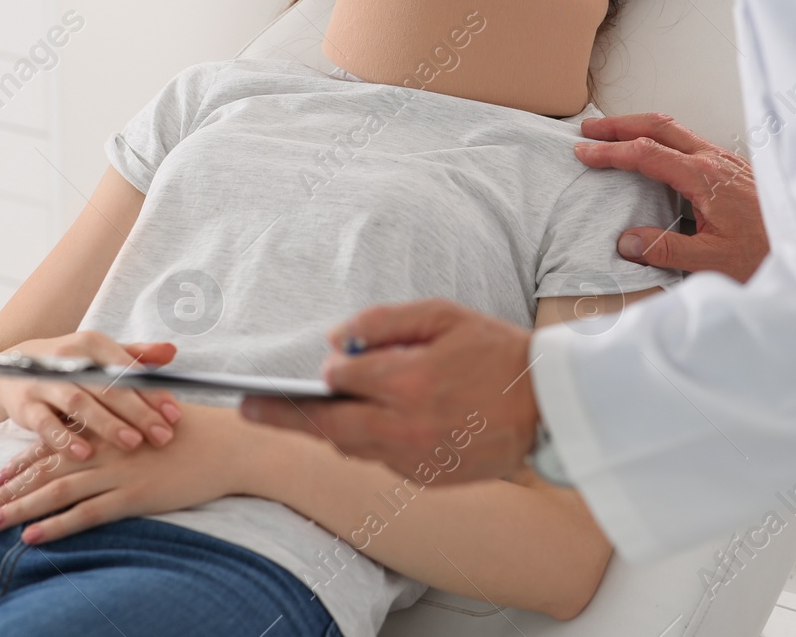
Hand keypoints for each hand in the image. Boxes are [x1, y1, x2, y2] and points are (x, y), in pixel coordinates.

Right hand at [0, 331, 180, 461]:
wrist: (13, 369)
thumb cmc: (71, 366)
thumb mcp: (101, 356)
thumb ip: (136, 356)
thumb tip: (172, 351)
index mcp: (93, 345)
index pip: (128, 369)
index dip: (153, 392)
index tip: (175, 415)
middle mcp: (69, 359)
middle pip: (108, 387)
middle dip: (138, 412)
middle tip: (162, 436)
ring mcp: (45, 381)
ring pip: (79, 402)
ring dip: (107, 424)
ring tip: (133, 443)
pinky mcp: (25, 404)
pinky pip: (45, 423)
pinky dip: (64, 439)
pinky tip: (84, 453)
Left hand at [0, 403, 253, 543]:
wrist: (230, 445)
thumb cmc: (198, 431)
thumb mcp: (156, 417)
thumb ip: (128, 422)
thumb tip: (109, 432)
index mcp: (109, 427)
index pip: (56, 444)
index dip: (24, 460)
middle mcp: (106, 448)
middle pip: (46, 469)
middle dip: (9, 488)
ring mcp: (118, 472)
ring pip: (56, 491)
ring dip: (19, 507)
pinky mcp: (134, 496)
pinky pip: (86, 513)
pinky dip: (56, 525)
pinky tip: (32, 536)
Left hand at [240, 299, 536, 482]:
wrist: (549, 406)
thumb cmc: (495, 351)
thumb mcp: (442, 316)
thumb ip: (383, 323)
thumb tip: (335, 342)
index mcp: (407, 382)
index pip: (338, 380)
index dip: (326, 371)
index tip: (310, 371)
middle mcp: (404, 427)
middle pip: (326, 425)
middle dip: (281, 415)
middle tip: (246, 408)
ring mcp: (415, 459)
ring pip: (351, 447)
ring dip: (327, 430)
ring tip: (297, 415)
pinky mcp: (427, 479)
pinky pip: (381, 461)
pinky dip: (367, 443)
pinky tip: (366, 426)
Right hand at [574, 112, 768, 282]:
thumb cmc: (767, 252)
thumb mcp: (713, 260)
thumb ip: (666, 250)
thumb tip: (626, 241)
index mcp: (705, 177)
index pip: (647, 153)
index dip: (611, 151)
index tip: (584, 152)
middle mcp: (715, 160)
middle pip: (659, 126)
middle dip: (620, 124)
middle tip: (590, 129)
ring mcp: (725, 161)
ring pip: (675, 130)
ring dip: (640, 129)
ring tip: (614, 136)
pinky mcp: (732, 169)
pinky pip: (689, 143)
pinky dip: (660, 140)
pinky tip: (653, 156)